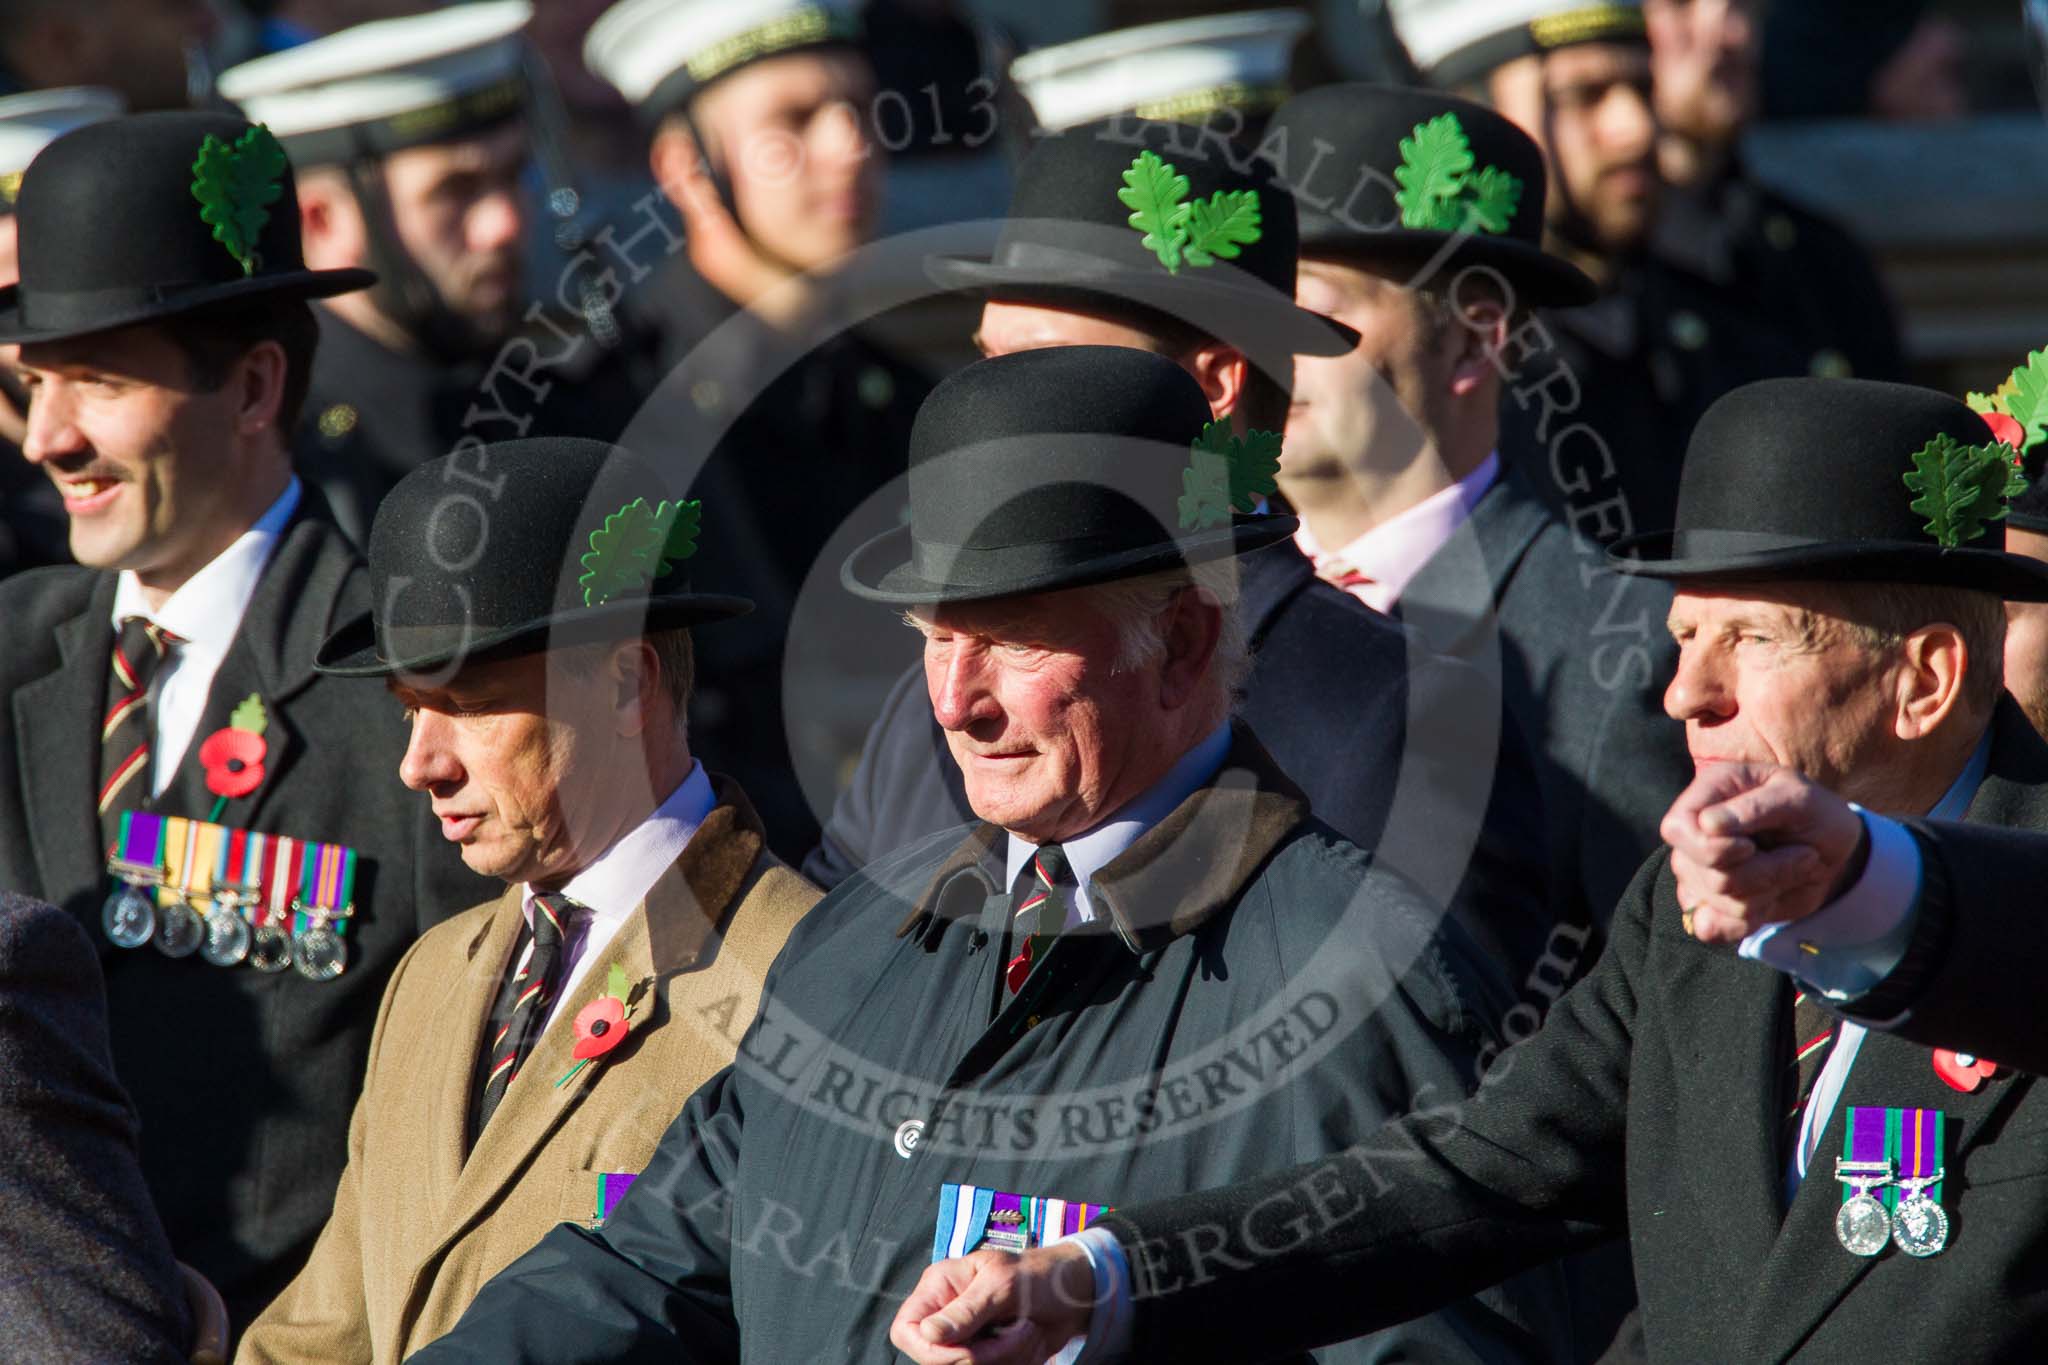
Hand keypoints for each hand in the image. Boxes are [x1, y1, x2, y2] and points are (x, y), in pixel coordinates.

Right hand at [890, 1244, 1096, 1363]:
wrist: (1073, 1293)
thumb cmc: (1036, 1275)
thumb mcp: (1002, 1284)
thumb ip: (967, 1310)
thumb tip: (928, 1333)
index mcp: (940, 1288)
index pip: (906, 1330)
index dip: (929, 1350)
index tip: (967, 1349)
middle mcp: (948, 1316)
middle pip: (939, 1360)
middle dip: (985, 1354)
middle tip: (1019, 1330)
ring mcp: (968, 1340)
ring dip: (1008, 1358)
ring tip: (1030, 1331)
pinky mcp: (989, 1358)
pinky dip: (1017, 1363)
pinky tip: (1031, 1341)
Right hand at [1660, 762, 1868, 944]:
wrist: (1833, 853)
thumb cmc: (1815, 814)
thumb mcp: (1799, 799)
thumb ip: (1755, 807)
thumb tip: (1707, 825)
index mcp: (1709, 794)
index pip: (1677, 829)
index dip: (1710, 847)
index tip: (1750, 847)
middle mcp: (1695, 834)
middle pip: (1705, 873)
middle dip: (1762, 872)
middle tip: (1801, 856)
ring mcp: (1698, 871)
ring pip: (1718, 901)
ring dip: (1770, 891)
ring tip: (1794, 868)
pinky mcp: (1710, 904)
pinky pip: (1712, 928)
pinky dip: (1748, 922)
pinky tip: (1770, 899)